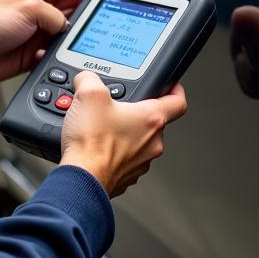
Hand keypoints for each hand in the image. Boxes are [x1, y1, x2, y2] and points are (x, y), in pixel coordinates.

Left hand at [0, 0, 103, 84]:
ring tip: (83, 41)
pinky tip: (59, 59)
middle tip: (102, 17)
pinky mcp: (29, 56)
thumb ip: (53, 16)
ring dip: (71, 39)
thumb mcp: (26, 8)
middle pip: (69, 9)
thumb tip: (67, 27)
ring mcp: (33, 34)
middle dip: (85, 13)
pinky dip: (57, 59)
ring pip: (63, 36)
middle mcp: (35, 12)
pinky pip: (51, 57)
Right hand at [59, 72, 187, 197]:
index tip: (170, 86)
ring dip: (124, 133)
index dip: (175, 89)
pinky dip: (114, 152)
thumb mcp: (88, 95)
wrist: (80, 178)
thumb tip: (86, 79)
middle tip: (116, 107)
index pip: (178, 101)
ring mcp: (141, 162)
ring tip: (101, 127)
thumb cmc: (91, 143)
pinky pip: (125, 159)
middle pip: (152, 121)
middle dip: (135, 112)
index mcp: (151, 119)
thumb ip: (90, 79)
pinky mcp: (126, 176)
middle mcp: (152, 142)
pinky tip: (96, 146)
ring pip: (138, 141)